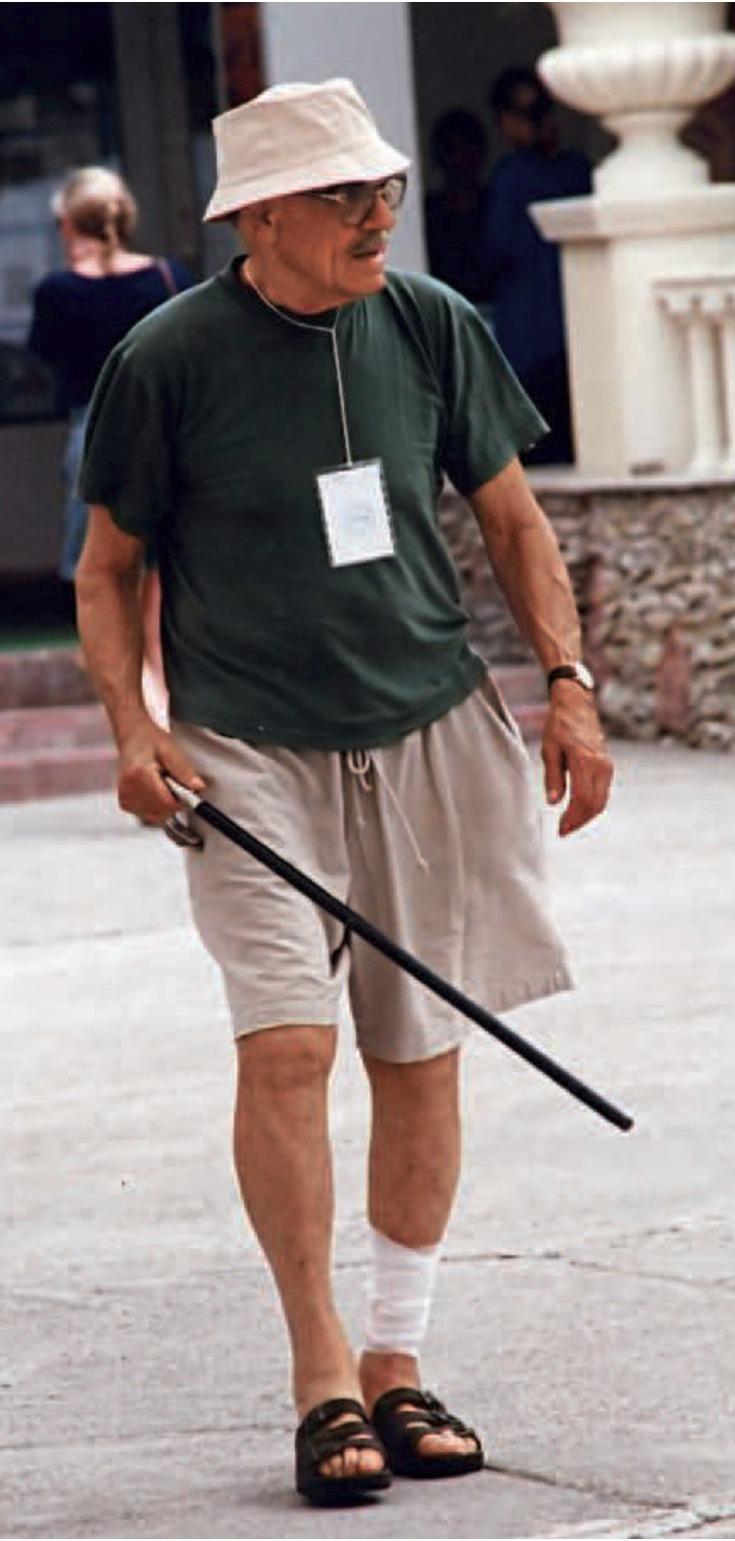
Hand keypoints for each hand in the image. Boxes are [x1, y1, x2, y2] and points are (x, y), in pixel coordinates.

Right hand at [117, 721, 204, 824]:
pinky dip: (156, 807)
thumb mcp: (171, 750)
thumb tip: (197, 787)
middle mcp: (129, 789)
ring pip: (156, 817)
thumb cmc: (149, 740)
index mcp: (140, 774)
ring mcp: (125, 797)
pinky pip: (148, 815)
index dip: (181, 799)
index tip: (186, 789)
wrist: (133, 737)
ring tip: (162, 784)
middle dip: (174, 801)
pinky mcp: (125, 803)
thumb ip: (184, 770)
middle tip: (172, 782)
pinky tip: (155, 790)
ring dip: (165, 805)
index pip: (167, 803)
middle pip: (162, 812)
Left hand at [542, 683, 612, 837]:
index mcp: (585, 761)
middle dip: (580, 821)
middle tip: (564, 830)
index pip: (582, 799)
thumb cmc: (559, 724)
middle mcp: (601, 765)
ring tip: (570, 823)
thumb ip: (553, 777)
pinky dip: (593, 804)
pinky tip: (579, 809)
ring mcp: (607, 765)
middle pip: (595, 804)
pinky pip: (603, 791)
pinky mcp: (607, 765)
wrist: (576, 704)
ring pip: (602, 800)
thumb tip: (553, 802)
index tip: (561, 829)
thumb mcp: (549, 750)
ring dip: (587, 815)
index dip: (573, 818)